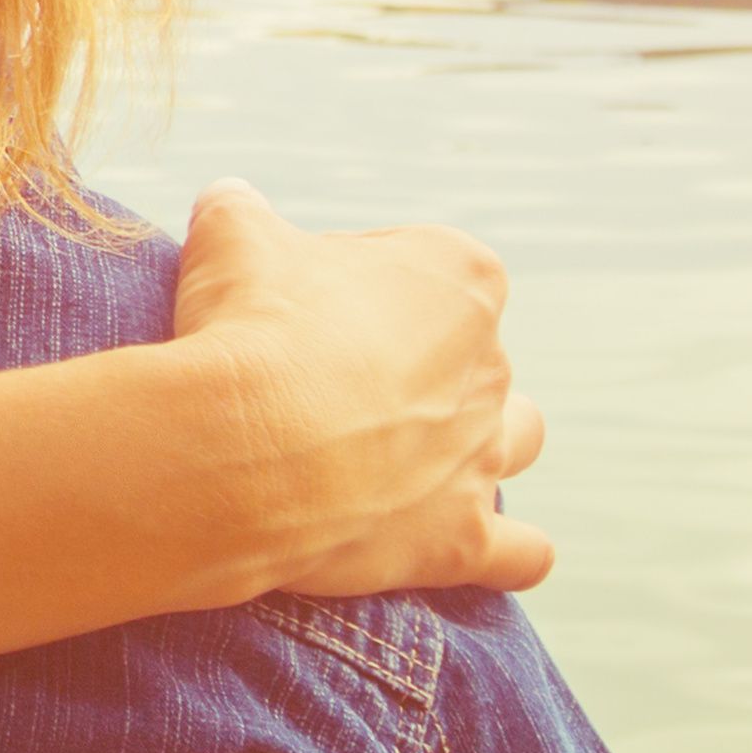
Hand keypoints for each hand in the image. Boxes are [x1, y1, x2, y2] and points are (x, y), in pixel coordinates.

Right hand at [170, 179, 552, 599]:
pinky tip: (463, 540)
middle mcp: (490, 363)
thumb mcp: (230, 237)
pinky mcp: (461, 537)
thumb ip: (241, 212)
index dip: (357, 283)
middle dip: (411, 365)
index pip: (425, 265)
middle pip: (464, 354)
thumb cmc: (247, 327)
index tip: (299, 304)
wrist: (240, 448)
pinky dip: (506, 551)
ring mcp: (482, 454)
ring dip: (475, 443)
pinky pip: (521, 552)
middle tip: (324, 381)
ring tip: (401, 452)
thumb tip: (229, 200)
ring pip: (516, 439)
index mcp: (459, 276)